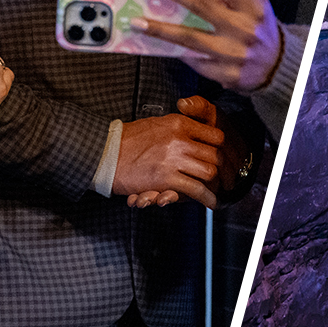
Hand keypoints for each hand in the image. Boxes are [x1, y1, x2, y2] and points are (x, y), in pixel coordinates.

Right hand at [126, 97, 250, 207]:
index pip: (214, 135)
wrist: (106, 153)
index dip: (220, 148)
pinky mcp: (167, 179)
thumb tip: (193, 129)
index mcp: (179, 123)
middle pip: (215, 155)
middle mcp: (180, 139)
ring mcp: (174, 159)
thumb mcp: (157, 123)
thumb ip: (177, 126)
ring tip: (215, 190)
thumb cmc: (128, 139)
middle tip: (221, 177)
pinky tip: (211, 203)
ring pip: (209, 172)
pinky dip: (207, 198)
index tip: (219, 156)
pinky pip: (197, 190)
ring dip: (213, 183)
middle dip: (219, 168)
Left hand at [128, 0, 282, 91]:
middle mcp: (243, 29)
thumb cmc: (261, 29)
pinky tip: (156, 44)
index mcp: (254, 7)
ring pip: (190, 38)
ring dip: (160, 29)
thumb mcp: (262, 2)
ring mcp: (233, 54)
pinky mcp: (224, 74)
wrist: (278, 69)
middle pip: (202, 5)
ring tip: (137, 21)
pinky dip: (175, 51)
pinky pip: (194, 61)